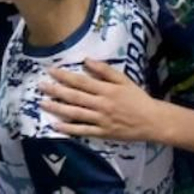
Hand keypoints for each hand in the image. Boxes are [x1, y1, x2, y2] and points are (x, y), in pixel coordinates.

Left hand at [41, 59, 166, 141]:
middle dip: (56, 91)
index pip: (81, 82)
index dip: (64, 76)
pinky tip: (56, 126)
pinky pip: (83, 131)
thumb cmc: (137, 98)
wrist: (153, 121)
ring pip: (76, 113)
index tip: (50, 71)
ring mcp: (101, 120)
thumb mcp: (124, 80)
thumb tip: (86, 60)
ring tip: (42, 103)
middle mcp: (102, 104)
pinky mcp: (103, 133)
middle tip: (40, 86)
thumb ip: (105, 70)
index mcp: (107, 90)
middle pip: (75, 97)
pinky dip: (69, 129)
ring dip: (58, 108)